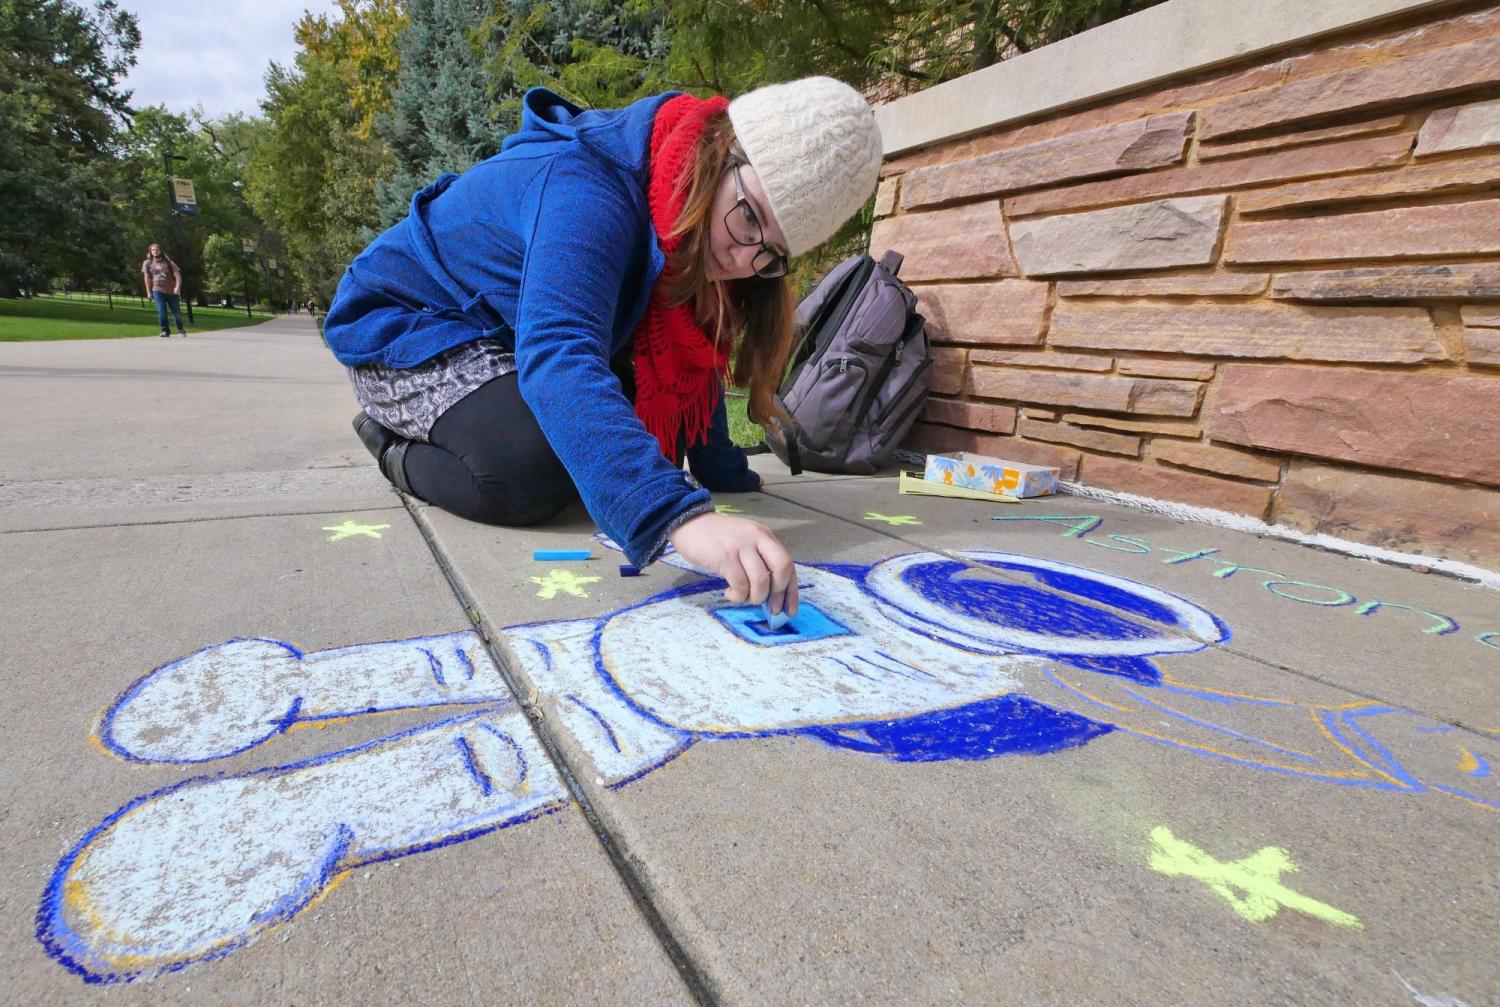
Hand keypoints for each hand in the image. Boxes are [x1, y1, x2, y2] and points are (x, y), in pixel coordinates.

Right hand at [668, 512, 796, 616]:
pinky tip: (729, 592)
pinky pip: (740, 584)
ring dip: (754, 597)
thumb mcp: (745, 541)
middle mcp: (757, 538)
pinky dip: (737, 596)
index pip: (788, 564)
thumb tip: (772, 595)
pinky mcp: (725, 556)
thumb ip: (760, 560)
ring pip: (761, 581)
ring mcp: (741, 546)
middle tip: (767, 605)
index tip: (789, 610)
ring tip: (742, 596)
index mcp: (765, 536)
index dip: (791, 591)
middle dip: (778, 593)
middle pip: (782, 568)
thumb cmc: (718, 538)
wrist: (689, 523)